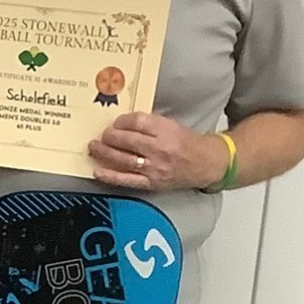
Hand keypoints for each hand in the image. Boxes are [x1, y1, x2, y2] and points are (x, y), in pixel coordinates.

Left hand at [88, 113, 226, 191]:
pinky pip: (127, 180)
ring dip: (105, 153)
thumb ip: (149, 125)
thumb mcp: (172, 125)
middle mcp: (160, 148)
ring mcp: (155, 167)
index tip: (116, 122)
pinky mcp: (152, 183)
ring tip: (94, 148)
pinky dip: (110, 176)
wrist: (208, 164)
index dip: (122, 121)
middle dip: (110, 136)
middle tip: (102, 135)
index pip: (138, 122)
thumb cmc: (188, 143)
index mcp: (166, 130)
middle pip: (128, 140)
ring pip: (124, 159)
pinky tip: (98, 171)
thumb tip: (123, 124)